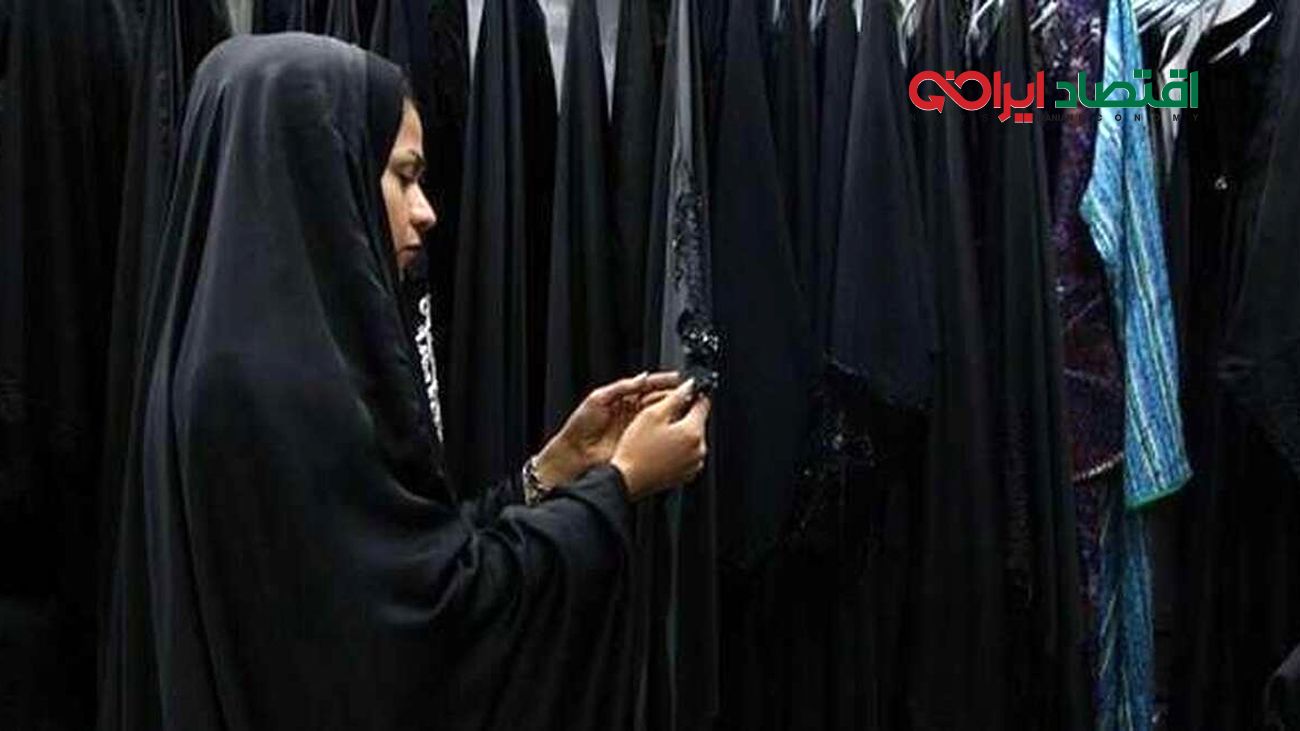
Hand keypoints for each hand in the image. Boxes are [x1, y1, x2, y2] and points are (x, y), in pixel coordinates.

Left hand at [533, 371, 681, 486]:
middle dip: (673, 395)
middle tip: (686, 393)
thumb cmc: (581, 426)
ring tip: (684, 406)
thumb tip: (643, 377)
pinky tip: (675, 426)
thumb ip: (622, 387)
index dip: (663, 382)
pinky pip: (656, 435)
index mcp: (623, 398)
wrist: (575, 453)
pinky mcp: (639, 443)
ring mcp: (637, 428)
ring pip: (660, 417)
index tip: (678, 380)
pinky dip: (667, 430)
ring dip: (673, 412)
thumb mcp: (599, 398)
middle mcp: (632, 412)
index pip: (648, 386)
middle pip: (658, 400)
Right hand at [610, 379, 710, 500]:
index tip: (684, 392)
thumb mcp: (652, 415)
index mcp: (693, 433)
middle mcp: (699, 450)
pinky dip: (678, 448)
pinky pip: (687, 453)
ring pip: (692, 438)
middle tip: (661, 416)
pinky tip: (660, 448)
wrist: (627, 480)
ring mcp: (694, 464)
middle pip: (698, 422)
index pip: (704, 404)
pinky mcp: (687, 474)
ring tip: (657, 435)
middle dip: (683, 415)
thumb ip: (675, 397)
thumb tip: (689, 386)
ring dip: (680, 432)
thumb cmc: (636, 450)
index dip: (693, 394)